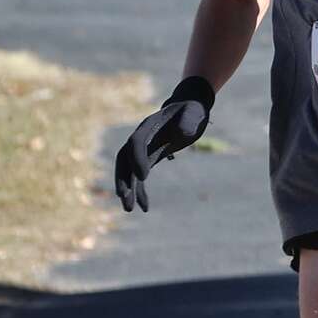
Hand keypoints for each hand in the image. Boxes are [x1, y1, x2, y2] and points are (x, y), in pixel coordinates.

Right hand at [114, 76, 214, 212]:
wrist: (188, 108)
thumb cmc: (192, 109)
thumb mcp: (194, 112)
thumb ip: (189, 121)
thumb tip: (183, 133)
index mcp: (149, 126)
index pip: (137, 143)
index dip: (138, 159)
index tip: (145, 177)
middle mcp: (141, 138)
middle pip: (125, 159)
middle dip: (123, 178)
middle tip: (124, 198)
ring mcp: (143, 149)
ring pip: (129, 171)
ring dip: (127, 189)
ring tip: (128, 209)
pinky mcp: (150, 157)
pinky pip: (139, 176)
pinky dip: (140, 191)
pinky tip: (145, 208)